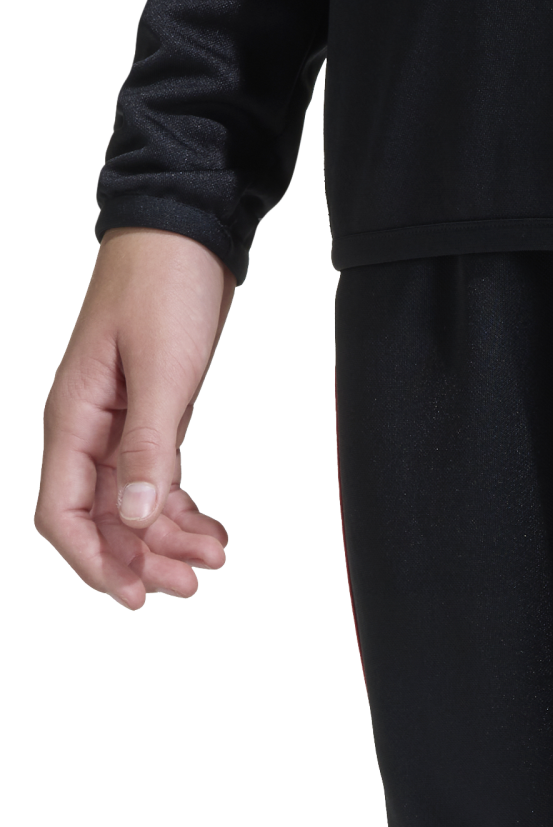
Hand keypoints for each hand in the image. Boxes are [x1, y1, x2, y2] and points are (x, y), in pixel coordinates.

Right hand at [36, 227, 235, 609]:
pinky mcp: (154, 410)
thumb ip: (149, 442)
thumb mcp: (163, 366)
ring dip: (167, 535)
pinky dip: (181, 504)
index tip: (132, 595)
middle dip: (141, 556)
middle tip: (191, 585)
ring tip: (214, 559)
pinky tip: (210, 527)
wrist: (186, 232)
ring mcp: (122, 420)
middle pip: (102, 516)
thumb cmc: (165, 286)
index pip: (64, 511)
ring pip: (134, 500)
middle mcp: (90, 426)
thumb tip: (135, 514)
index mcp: (73, 418)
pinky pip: (158, 474)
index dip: (93, 559)